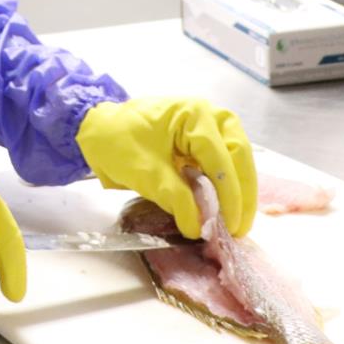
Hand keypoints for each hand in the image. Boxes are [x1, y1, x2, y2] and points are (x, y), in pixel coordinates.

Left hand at [75, 97, 255, 237]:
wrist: (100, 131)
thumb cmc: (119, 143)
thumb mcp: (146, 173)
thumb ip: (176, 198)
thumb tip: (200, 228)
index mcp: (194, 115)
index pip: (220, 157)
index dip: (228, 194)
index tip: (229, 225)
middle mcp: (209, 116)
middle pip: (239, 155)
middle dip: (242, 193)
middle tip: (240, 228)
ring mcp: (209, 126)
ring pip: (237, 159)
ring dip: (239, 191)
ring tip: (236, 223)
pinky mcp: (204, 142)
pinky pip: (223, 163)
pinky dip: (226, 186)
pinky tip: (225, 210)